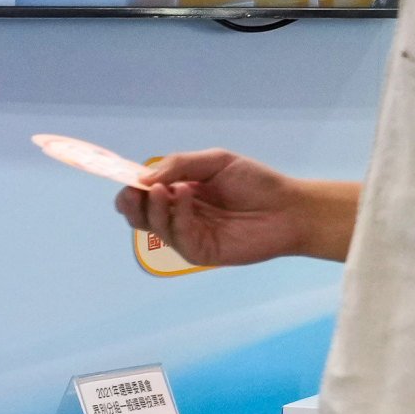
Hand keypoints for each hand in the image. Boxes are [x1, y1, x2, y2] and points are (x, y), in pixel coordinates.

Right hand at [118, 148, 316, 267]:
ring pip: (152, 226)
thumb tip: (143, 179)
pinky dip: (177, 215)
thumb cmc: (256, 183)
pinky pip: (178, 235)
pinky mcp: (199, 251)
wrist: (288, 209)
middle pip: (138, 215)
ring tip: (163, 189)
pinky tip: (185, 196)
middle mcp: (177, 216)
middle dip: (131, 202)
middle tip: (136, 189)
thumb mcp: (215, 161)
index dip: (130, 186)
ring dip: (153, 206)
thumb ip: (179, 164)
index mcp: (178, 193)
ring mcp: (187, 235)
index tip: (126, 177)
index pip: (143, 194)